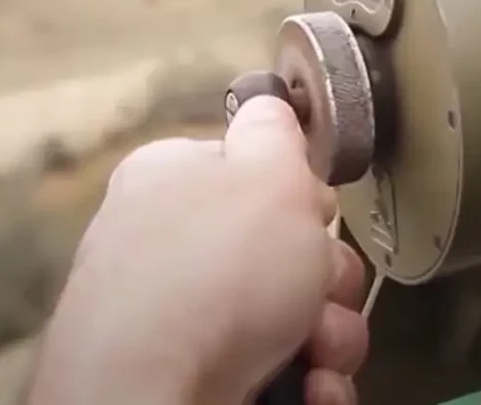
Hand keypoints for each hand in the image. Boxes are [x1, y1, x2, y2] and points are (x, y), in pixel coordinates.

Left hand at [28, 96, 367, 404]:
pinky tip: (307, 386)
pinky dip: (308, 380)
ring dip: (330, 335)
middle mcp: (171, 248)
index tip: (317, 216)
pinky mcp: (195, 377)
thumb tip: (270, 104)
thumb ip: (275, 129)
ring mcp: (180, 320)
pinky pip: (282, 371)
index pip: (254, 173)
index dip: (301, 197)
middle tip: (321, 289)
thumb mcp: (267, 171)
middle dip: (327, 279)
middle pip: (288, 252)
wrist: (150, 401)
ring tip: (315, 351)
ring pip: (296, 317)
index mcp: (174, 181)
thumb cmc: (215, 274)